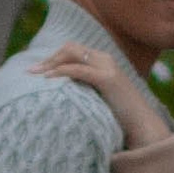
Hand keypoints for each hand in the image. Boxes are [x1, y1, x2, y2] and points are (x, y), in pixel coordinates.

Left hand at [30, 46, 167, 147]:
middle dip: (49, 58)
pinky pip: (76, 69)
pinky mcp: (107, 78)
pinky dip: (59, 72)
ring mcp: (107, 67)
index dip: (54, 57)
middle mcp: (105, 59)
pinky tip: (48, 79)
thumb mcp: (100, 97)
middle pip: (70, 48)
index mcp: (104, 61)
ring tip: (35, 75)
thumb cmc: (121, 116)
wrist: (142, 124)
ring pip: (71, 54)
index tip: (38, 70)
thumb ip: (85, 89)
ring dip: (50, 62)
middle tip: (31, 72)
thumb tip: (62, 92)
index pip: (73, 50)